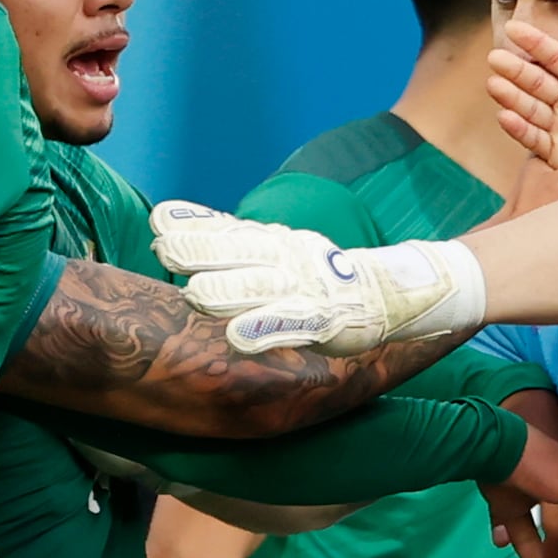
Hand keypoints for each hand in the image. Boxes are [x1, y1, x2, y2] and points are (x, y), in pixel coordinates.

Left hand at [152, 201, 485, 354]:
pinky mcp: (327, 321)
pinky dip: (266, 330)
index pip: (232, 229)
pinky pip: (294, 324)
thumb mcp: (278, 248)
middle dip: (203, 251)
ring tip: (193, 295)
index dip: (196, 224)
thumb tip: (164, 222)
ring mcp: (309, 290)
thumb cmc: (324, 274)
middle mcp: (290, 260)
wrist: (399, 291)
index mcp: (277, 242)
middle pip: (242, 253)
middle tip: (163, 248)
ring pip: (264, 289)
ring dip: (229, 291)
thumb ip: (227, 239)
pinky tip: (238, 338)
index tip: (158, 219)